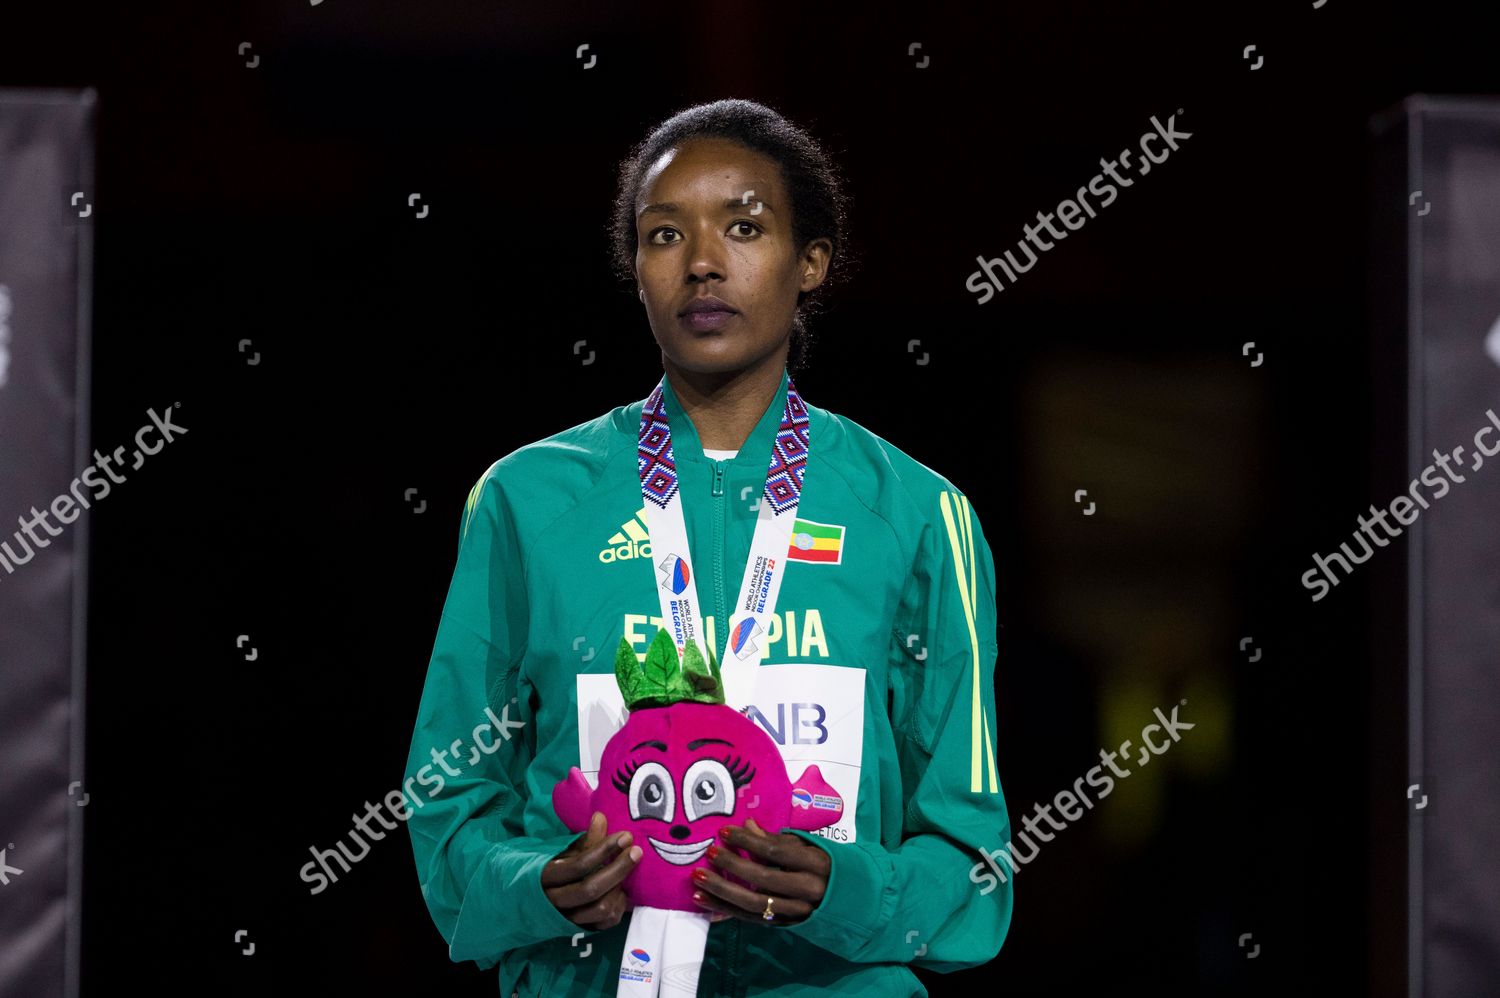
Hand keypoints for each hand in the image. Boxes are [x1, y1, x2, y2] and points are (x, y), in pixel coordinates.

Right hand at [541, 811, 641, 929]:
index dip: (604, 850)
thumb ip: (584, 840)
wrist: (535, 899)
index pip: (579, 865)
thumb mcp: (563, 852)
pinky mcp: (581, 930)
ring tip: (626, 873)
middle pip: (592, 889)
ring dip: (618, 889)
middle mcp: (555, 902)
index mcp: (546, 878)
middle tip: (636, 852)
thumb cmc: (553, 868)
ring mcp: (568, 919)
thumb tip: (601, 817)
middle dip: (618, 869)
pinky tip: (621, 891)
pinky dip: (619, 906)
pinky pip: (606, 922)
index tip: (625, 837)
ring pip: (601, 908)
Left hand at [690, 817, 830, 925]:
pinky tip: (706, 901)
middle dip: (732, 866)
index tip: (724, 832)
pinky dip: (726, 910)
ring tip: (698, 880)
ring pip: (754, 904)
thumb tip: (747, 824)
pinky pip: (751, 919)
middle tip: (709, 853)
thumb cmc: (827, 867)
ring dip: (722, 892)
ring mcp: (796, 912)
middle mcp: (807, 890)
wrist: (852, 901)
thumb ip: (778, 839)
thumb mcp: (809, 847)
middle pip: (763, 879)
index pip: (776, 851)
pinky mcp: (785, 925)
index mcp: (816, 864)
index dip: (748, 841)